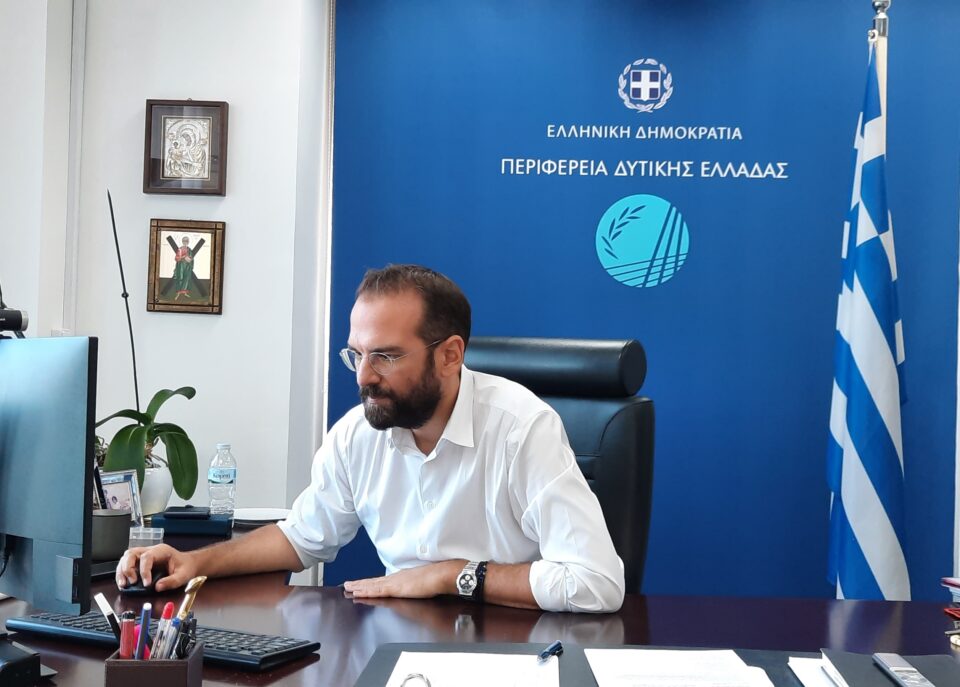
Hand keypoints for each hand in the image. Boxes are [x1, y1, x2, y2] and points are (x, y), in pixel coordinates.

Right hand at [116, 543, 198, 591]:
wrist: (188, 564)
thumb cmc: (186, 567)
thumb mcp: (183, 575)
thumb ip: (172, 581)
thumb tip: (157, 587)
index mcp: (162, 551)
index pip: (147, 557)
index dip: (144, 571)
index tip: (146, 584)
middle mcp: (151, 551)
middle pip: (132, 553)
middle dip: (128, 568)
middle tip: (132, 582)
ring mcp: (144, 555)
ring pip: (126, 557)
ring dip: (122, 571)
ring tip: (124, 584)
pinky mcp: (140, 562)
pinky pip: (127, 564)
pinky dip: (122, 573)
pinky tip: (124, 583)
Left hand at [343, 560, 462, 599]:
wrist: (441, 575)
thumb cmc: (436, 579)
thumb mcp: (423, 583)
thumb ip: (416, 585)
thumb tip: (416, 587)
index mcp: (402, 577)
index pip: (382, 580)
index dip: (371, 582)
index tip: (361, 583)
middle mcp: (395, 578)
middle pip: (374, 581)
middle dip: (360, 583)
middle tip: (347, 584)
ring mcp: (394, 582)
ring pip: (372, 585)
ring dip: (359, 586)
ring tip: (347, 587)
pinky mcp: (394, 588)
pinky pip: (376, 590)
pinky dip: (365, 591)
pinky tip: (357, 592)